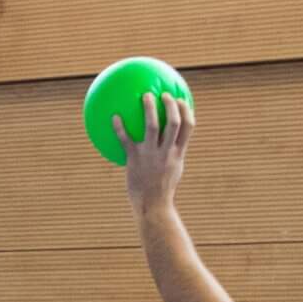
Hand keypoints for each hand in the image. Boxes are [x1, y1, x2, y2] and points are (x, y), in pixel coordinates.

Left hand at [115, 90, 192, 213]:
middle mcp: (167, 151)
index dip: (186, 110)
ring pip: (153, 125)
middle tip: (163, 94)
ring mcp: (151, 155)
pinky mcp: (135, 160)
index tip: (181, 99)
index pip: (188, 126)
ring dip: (149, 108)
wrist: (153, 207)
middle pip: (173, 122)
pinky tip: (114, 116)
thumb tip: (169, 142)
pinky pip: (126, 140)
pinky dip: (120, 127)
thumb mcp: (173, 170)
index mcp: (178, 153)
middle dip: (170, 105)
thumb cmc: (161, 190)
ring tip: (145, 96)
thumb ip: (173, 155)